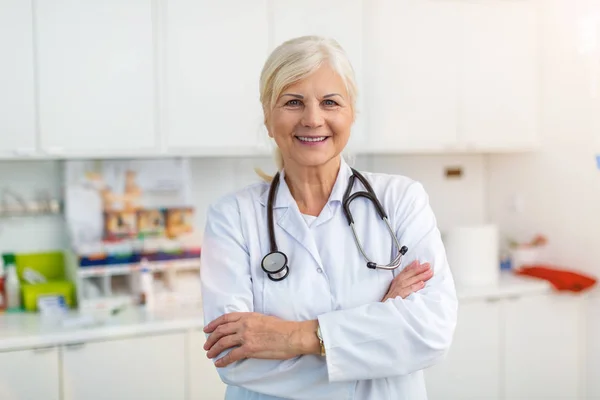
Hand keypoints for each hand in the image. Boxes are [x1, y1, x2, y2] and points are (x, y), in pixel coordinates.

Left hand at [203, 312, 318, 367]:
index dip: (214, 324)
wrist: (292, 335)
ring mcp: (246, 336)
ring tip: (209, 354)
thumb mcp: (264, 318)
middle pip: (221, 331)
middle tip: (206, 344)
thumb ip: (252, 321)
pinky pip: (231, 356)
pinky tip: (219, 363)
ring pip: (223, 343)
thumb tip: (246, 327)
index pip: (225, 318)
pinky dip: (223, 360)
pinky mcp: (249, 349)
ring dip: (214, 349)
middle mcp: (244, 325)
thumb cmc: (283, 328)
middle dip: (211, 338)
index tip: (207, 329)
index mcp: (248, 316)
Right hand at [381, 261, 432, 301]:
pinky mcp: (400, 296)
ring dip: (420, 276)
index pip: (405, 271)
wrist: (386, 309)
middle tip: (428, 266)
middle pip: (409, 274)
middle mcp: (397, 283)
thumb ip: (406, 278)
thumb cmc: (392, 298)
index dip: (413, 266)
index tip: (420, 262)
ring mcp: (398, 289)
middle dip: (419, 269)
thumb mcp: (397, 287)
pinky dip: (415, 286)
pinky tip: (422, 284)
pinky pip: (409, 290)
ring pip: (410, 281)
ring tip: (429, 273)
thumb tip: (415, 268)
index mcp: (397, 280)